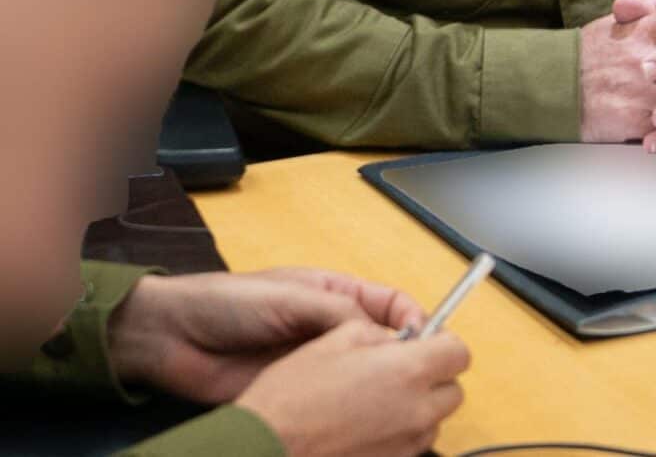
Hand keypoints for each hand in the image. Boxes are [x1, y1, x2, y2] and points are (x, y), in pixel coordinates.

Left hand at [107, 269, 424, 404]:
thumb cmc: (229, 302)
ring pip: (360, 375)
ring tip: (387, 399)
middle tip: (414, 376)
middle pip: (382, 343)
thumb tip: (382, 333)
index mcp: (335, 294)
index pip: (390, 305)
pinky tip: (356, 416)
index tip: (426, 338)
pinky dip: (347, 409)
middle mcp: (329, 327)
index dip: (413, 320)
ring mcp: (313, 362)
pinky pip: (331, 401)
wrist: (173, 338)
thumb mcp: (291, 296)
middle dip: (403, 357)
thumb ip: (338, 312)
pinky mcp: (294, 391)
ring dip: (376, 386)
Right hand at [236, 319, 467, 456]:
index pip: (459, 352)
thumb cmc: (291, 397)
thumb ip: (379, 334)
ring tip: (375, 401)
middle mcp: (417, 411)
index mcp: (409, 371)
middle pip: (452, 390)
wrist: (263, 448)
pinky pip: (409, 445)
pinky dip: (397, 433)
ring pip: (432, 421)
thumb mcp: (334, 341)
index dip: (442, 344)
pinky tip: (363, 425)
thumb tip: (398, 339)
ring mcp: (405, 445)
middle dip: (432, 378)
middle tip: (398, 371)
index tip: (425, 344)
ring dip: (416, 408)